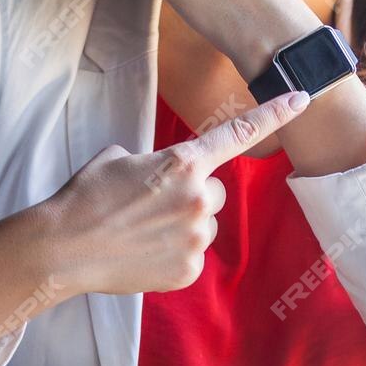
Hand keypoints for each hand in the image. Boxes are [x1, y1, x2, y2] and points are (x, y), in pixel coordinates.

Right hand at [35, 90, 313, 295]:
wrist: (61, 248)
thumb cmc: (86, 197)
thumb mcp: (118, 158)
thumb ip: (157, 161)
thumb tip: (166, 176)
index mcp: (183, 162)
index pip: (239, 132)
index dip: (275, 113)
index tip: (303, 97)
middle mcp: (198, 198)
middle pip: (214, 191)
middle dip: (190, 195)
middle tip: (151, 204)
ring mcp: (197, 236)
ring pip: (204, 223)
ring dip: (182, 225)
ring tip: (141, 231)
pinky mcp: (190, 269)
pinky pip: (193, 254)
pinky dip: (174, 253)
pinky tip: (143, 253)